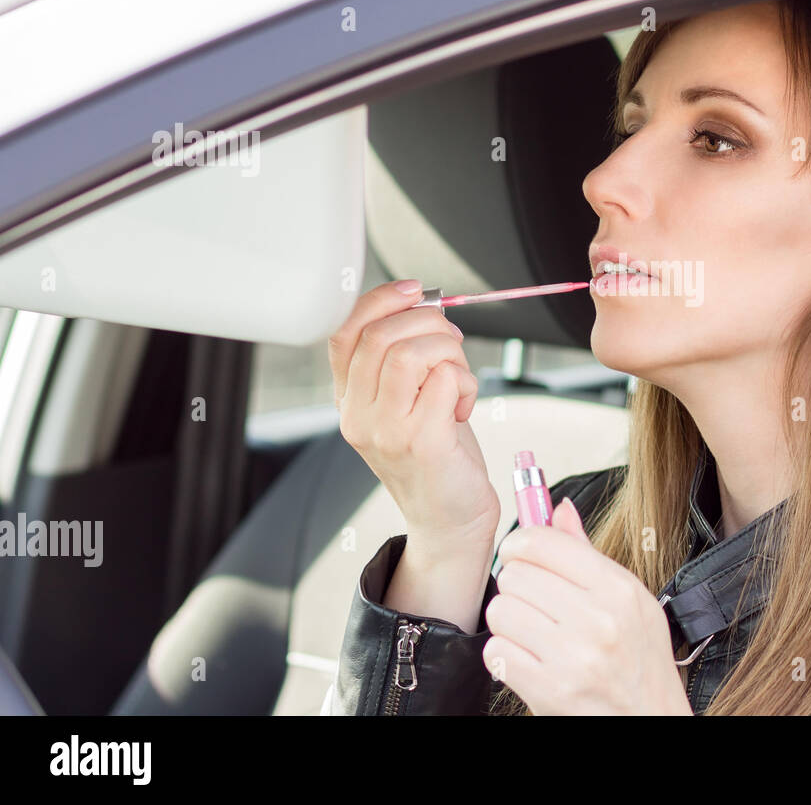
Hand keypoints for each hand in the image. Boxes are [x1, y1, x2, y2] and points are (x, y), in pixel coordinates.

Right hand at [328, 279, 498, 549]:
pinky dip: (465, 380)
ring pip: (410, 353)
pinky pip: (444, 380)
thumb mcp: (407, 401)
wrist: (450, 519)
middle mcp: (358, 416)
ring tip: (458, 375)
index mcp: (349, 400)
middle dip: (428, 322)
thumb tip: (423, 302)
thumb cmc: (437, 452)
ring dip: (448, 350)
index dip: (380, 300)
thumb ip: (403, 358)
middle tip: (451, 343)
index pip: (345, 332)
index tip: (416, 290)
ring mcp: (386, 432)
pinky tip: (464, 404)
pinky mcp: (422, 444)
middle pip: (380, 336)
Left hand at [483, 497, 692, 714]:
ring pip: (500, 612)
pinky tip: (529, 658)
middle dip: (516, 586)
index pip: (543, 543)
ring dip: (508, 622)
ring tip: (533, 632)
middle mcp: (597, 620)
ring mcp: (572, 657)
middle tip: (532, 601)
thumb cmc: (640, 659)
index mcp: (617, 589)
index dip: (520, 543)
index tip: (518, 553)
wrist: (649, 718)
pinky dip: (505, 655)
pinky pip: (496, 652)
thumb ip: (588, 553)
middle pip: (515, 575)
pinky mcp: (548, 690)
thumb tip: (558, 508)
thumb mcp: (631, 599)